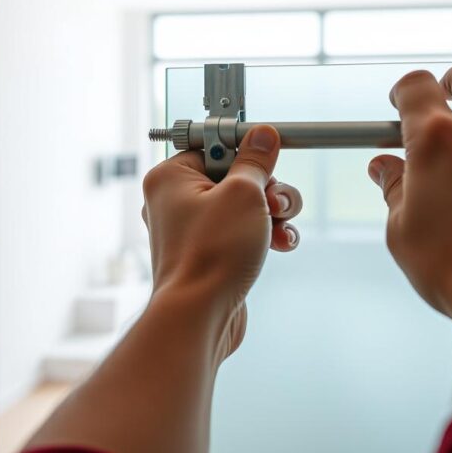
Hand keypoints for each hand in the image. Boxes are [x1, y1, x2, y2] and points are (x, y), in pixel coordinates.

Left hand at [142, 124, 302, 358]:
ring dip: (272, 212)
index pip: (214, 145)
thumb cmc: (210, 255)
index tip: (269, 151)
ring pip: (245, 205)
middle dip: (266, 188)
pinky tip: (280, 244)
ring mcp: (194, 230)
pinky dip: (264, 234)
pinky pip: (243, 231)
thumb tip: (262, 136)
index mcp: (171, 177)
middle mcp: (176, 201)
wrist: (199, 316)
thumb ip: (256, 161)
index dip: (246, 149)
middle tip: (273, 202)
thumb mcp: (244, 194)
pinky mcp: (212, 253)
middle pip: (235, 176)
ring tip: (280, 225)